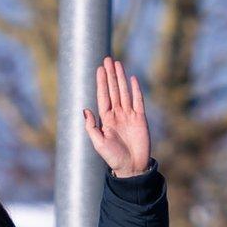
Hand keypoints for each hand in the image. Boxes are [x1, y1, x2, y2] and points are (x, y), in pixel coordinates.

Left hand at [82, 56, 151, 177]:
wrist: (132, 167)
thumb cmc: (113, 158)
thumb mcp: (98, 143)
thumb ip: (91, 127)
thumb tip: (85, 110)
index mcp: (106, 119)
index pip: (103, 96)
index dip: (101, 82)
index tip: (100, 68)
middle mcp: (117, 114)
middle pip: (113, 90)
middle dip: (110, 75)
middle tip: (108, 59)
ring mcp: (129, 115)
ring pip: (124, 92)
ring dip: (121, 78)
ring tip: (118, 64)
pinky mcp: (140, 119)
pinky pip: (138, 101)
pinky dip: (135, 90)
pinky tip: (132, 78)